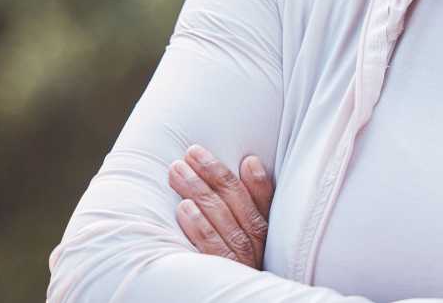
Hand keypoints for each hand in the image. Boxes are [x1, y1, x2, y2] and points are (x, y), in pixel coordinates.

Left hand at [166, 144, 274, 268]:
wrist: (224, 297)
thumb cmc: (231, 260)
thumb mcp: (248, 231)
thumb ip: (254, 201)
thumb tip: (251, 161)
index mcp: (264, 237)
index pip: (262, 204)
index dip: (253, 180)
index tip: (243, 157)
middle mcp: (255, 252)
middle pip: (237, 208)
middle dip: (213, 176)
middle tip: (190, 154)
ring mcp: (237, 266)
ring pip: (223, 224)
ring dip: (199, 193)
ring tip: (178, 171)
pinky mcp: (218, 276)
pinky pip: (210, 250)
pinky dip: (199, 227)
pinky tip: (184, 208)